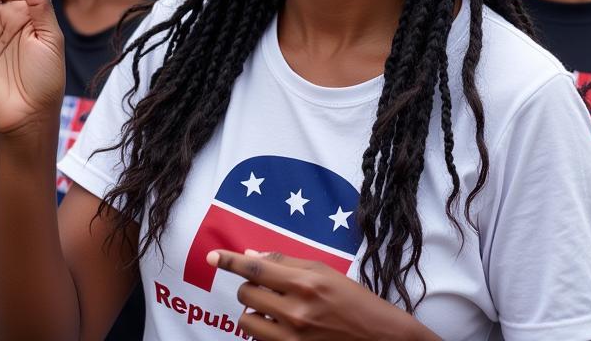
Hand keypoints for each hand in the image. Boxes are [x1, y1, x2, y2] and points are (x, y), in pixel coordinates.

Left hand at [207, 251, 435, 340]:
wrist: (377, 338)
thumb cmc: (353, 300)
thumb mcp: (324, 272)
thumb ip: (285, 264)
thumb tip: (250, 257)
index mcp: (305, 283)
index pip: (256, 269)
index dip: (230, 261)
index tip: (212, 257)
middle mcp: (295, 311)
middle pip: (246, 294)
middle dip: (251, 288)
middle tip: (269, 289)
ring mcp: (292, 339)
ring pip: (247, 321)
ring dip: (255, 312)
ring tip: (276, 310)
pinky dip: (265, 331)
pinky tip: (283, 327)